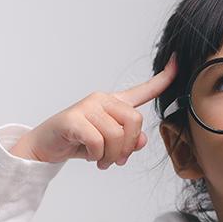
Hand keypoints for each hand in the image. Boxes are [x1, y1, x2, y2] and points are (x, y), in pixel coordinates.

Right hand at [10, 53, 177, 167]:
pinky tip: (90, 156)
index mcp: (115, 104)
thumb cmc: (79, 142)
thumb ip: (129, 142)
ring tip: (100, 160)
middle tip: (116, 160)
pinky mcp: (73, 118)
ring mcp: (87, 106)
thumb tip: (142, 141)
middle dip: (128, 147)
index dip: (163, 78)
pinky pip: (97, 141)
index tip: (176, 61)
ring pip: (116, 135)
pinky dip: (96, 155)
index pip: (143, 90)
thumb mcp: (109, 145)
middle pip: (135, 121)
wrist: (46, 146)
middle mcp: (103, 100)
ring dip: (110, 156)